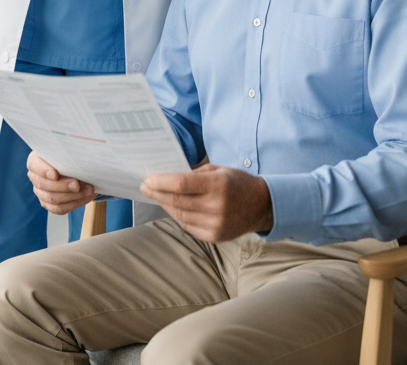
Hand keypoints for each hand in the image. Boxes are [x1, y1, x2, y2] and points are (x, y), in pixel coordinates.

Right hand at [27, 151, 96, 214]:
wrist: (76, 167)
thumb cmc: (71, 155)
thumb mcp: (70, 149)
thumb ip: (70, 151)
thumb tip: (78, 155)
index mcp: (36, 160)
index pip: (34, 165)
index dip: (43, 170)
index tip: (55, 174)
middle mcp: (35, 177)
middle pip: (44, 185)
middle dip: (63, 186)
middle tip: (77, 184)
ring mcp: (40, 192)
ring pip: (52, 199)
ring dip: (72, 196)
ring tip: (88, 190)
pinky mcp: (49, 204)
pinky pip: (59, 209)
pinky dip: (75, 203)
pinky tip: (86, 196)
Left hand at [140, 164, 272, 243]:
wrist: (261, 206)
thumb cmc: (237, 183)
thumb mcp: (218, 170)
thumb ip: (194, 174)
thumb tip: (166, 176)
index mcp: (218, 185)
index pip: (181, 184)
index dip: (161, 182)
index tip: (147, 178)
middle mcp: (217, 207)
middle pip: (177, 201)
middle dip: (157, 193)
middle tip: (145, 186)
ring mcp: (216, 225)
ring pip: (180, 215)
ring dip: (165, 204)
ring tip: (156, 195)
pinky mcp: (216, 237)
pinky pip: (188, 226)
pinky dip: (177, 216)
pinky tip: (171, 207)